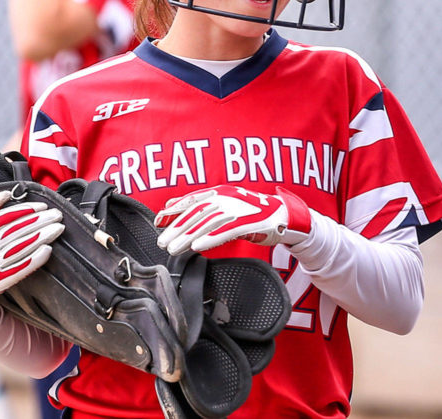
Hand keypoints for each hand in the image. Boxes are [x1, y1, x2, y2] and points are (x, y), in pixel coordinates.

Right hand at [0, 189, 64, 318]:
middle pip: (19, 229)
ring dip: (44, 236)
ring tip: (58, 228)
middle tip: (57, 215)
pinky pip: (21, 267)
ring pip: (23, 246)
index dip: (27, 209)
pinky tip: (48, 249)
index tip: (42, 206)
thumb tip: (7, 194)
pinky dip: (36, 258)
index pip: (7, 216)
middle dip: (41, 220)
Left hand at [155, 185, 312, 254]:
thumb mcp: (226, 207)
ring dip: (188, 236)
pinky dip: (210, 239)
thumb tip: (171, 206)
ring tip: (174, 249)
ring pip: (207, 223)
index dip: (174, 211)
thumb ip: (202, 207)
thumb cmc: (252, 214)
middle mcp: (227, 197)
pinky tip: (197, 247)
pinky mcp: (249, 222)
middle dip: (177, 228)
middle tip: (162, 241)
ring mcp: (238, 209)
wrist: (284, 216)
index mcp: (220, 192)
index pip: (192, 200)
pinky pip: (226, 231)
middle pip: (197, 213)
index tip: (158, 222)